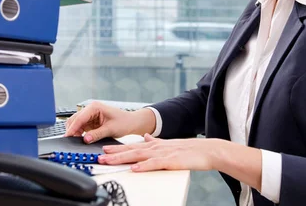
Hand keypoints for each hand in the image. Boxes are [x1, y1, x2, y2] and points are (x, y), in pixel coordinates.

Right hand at [64, 102, 155, 143]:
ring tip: (76, 142)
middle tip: (70, 141)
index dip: (73, 128)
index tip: (67, 136)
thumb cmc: (124, 122)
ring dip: (75, 132)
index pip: (80, 118)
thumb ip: (97, 134)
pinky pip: (81, 127)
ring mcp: (90, 115)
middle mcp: (91, 109)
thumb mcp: (110, 129)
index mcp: (95, 107)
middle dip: (72, 130)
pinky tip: (81, 139)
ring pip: (76, 123)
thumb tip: (86, 139)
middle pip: (75, 120)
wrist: (131, 122)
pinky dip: (79, 133)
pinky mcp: (91, 121)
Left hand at [98, 134, 221, 171]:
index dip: (117, 148)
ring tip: (110, 160)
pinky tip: (134, 168)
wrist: (206, 150)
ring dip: (123, 158)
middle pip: (131, 150)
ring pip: (138, 156)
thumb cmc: (188, 150)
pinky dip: (143, 166)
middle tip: (99, 155)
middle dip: (114, 153)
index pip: (132, 146)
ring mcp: (162, 154)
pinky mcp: (170, 161)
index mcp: (154, 145)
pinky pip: (154, 164)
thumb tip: (146, 137)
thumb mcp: (168, 144)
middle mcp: (155, 147)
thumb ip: (155, 141)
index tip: (103, 149)